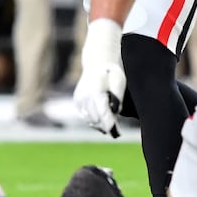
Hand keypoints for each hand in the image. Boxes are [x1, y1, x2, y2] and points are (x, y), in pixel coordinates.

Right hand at [73, 19, 125, 136]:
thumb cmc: (111, 73)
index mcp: (95, 89)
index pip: (102, 111)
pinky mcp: (77, 103)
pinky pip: (86, 117)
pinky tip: (102, 118)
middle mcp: (84, 96)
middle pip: (96, 119)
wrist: (96, 64)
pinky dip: (94, 120)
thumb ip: (117, 97)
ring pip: (91, 120)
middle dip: (107, 126)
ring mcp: (79, 100)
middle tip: (117, 132)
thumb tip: (115, 111)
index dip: (109, 123)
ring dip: (101, 124)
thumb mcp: (119, 81)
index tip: (116, 133)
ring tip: (111, 125)